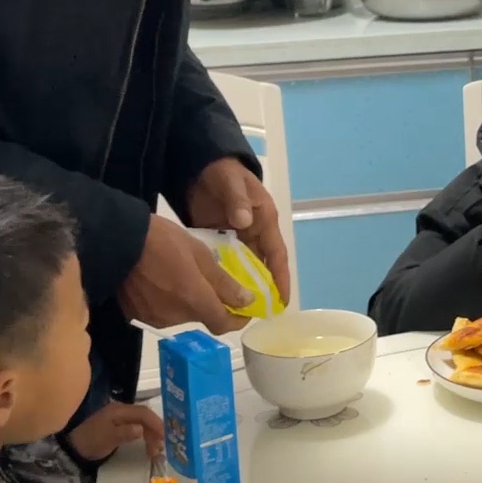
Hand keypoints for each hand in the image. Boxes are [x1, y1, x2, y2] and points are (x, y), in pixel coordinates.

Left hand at [68, 401, 163, 462]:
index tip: (165, 436)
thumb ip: (124, 433)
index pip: (143, 413)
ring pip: (142, 422)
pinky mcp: (119, 424)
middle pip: (145, 416)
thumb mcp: (107, 439)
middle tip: (161, 447)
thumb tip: (141, 430)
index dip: (156, 423)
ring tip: (155, 450)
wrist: (74, 448)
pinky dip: (145, 435)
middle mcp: (121, 410)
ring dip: (151, 434)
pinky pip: (137, 426)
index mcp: (119, 410)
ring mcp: (120, 416)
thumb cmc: (91, 442)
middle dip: (155, 430)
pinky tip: (147, 444)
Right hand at [120, 215, 250, 334]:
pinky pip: (161, 313)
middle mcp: (175, 317)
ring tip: (180, 277)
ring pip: (181, 315)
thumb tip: (247, 301)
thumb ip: (223, 282)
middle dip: (210, 303)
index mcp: (194, 301)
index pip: (223, 324)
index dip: (237, 319)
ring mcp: (154, 318)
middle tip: (208, 280)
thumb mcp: (199, 253)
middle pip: (202, 317)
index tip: (244, 309)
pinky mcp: (137, 315)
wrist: (117, 241)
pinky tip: (161, 283)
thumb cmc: (162, 241)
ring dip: (187, 302)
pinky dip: (167, 302)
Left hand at [186, 156, 290, 303]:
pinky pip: (225, 262)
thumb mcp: (231, 182)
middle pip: (262, 266)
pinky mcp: (219, 239)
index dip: (280, 277)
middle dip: (263, 289)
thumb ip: (237, 200)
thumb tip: (243, 222)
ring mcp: (236, 237)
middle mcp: (254, 232)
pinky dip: (223, 277)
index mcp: (264, 220)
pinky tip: (215, 294)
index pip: (276, 253)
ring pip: (243, 267)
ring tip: (237, 311)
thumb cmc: (223, 172)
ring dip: (242, 286)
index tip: (281, 301)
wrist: (200, 166)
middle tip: (259, 316)